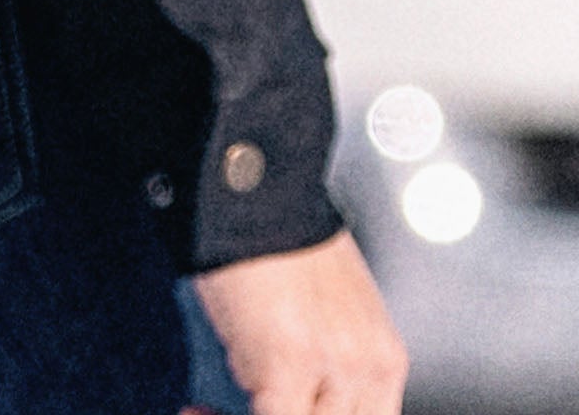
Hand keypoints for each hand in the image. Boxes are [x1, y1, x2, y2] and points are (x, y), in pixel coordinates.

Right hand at [185, 228, 406, 414]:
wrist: (253, 186)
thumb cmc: (277, 239)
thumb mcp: (326, 315)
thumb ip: (323, 366)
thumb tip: (287, 402)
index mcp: (384, 358)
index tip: (261, 408)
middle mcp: (372, 366)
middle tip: (225, 408)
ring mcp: (338, 367)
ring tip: (204, 409)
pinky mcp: (292, 364)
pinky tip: (195, 407)